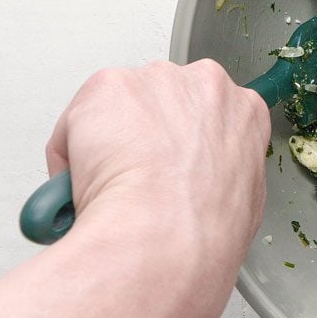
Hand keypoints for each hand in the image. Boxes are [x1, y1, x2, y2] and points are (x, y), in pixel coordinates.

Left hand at [45, 59, 269, 314]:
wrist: (165, 236)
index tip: (165, 166)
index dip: (181, 143)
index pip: (209, 114)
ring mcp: (156, 81)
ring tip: (109, 190)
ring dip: (106, 144)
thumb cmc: (204, 233)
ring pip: (116, 109)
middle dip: (143, 135)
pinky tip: (87, 185)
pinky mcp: (109, 87)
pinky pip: (76, 122)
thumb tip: (195, 190)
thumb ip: (222, 176)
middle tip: (133, 180)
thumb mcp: (244, 205)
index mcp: (245, 113)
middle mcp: (205, 85)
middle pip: (162, 102)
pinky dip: (71, 155)